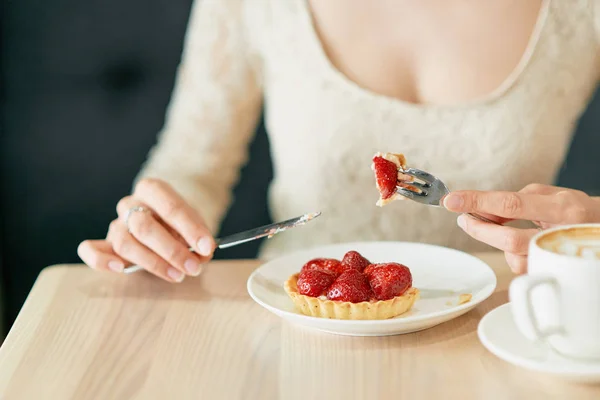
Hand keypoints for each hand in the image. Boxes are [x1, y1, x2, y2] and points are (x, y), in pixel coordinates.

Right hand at [77, 178, 214, 281]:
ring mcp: (116, 223)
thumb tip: (202, 254)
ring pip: (125, 243)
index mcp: (153, 190)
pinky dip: (100, 260)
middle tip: (193, 267)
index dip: (190, 229)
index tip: (207, 247)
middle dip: (172, 251)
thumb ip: (198, 238)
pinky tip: (119, 268)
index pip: (170, 207)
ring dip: (152, 263)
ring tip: (177, 275)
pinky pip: (90, 250)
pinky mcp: (106, 243)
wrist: (166, 218)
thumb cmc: (180, 221)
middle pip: (144, 227)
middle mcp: (130, 204)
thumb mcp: (195, 223)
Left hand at [443, 184, 599, 273]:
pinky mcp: (553, 275)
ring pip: (513, 258)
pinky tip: (520, 245)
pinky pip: (522, 268)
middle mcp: (561, 234)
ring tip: (500, 229)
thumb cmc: (575, 211)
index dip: (478, 202)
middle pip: (508, 239)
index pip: (511, 204)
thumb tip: (483, 210)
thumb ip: (517, 200)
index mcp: (562, 208)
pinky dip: (512, 255)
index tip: (452, 201)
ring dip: (497, 243)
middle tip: (464, 218)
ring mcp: (557, 258)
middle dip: (480, 229)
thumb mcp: (550, 195)